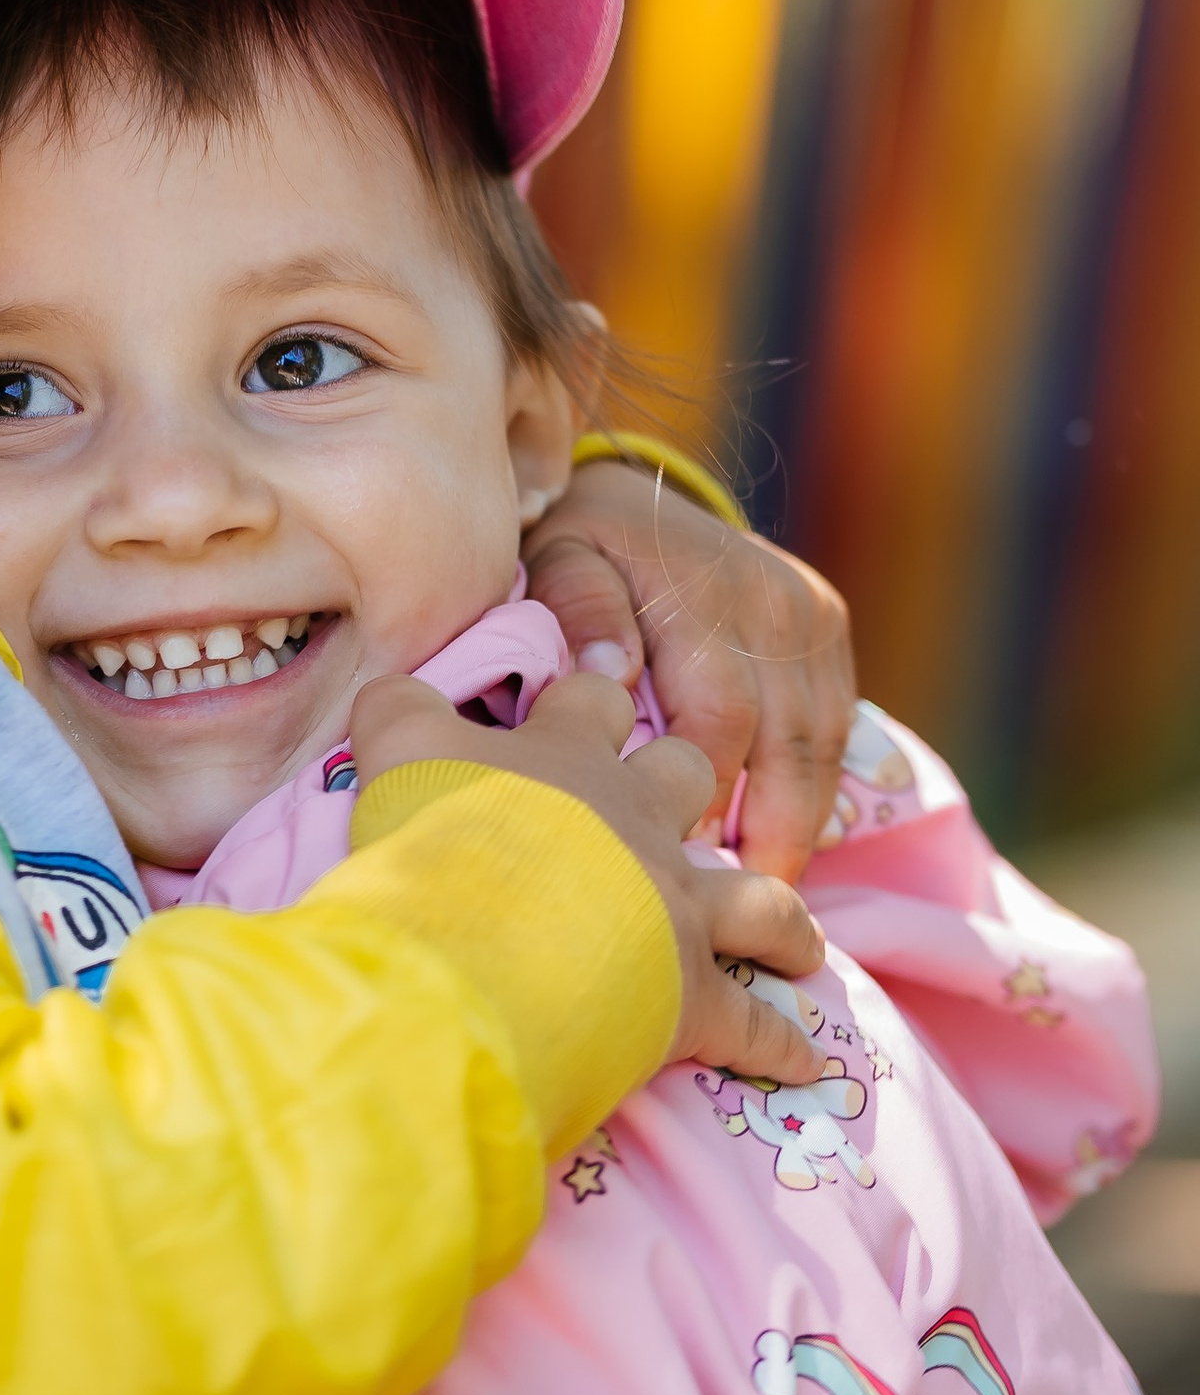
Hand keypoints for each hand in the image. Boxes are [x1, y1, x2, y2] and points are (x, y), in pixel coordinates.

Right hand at [351, 669, 828, 1090]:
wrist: (476, 941)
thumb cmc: (435, 843)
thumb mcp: (397, 752)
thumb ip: (398, 710)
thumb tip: (393, 691)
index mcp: (564, 757)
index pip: (592, 701)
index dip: (592, 697)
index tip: (597, 695)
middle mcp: (636, 821)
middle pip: (690, 782)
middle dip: (696, 785)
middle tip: (694, 804)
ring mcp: (674, 905)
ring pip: (757, 901)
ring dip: (781, 924)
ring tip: (799, 944)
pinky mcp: (691, 992)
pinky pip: (752, 1025)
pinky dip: (779, 1044)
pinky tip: (803, 1060)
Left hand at [525, 462, 856, 883]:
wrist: (633, 490)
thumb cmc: (578, 545)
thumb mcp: (557, 560)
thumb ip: (581, 612)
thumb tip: (612, 675)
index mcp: (702, 595)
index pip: (721, 718)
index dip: (709, 795)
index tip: (684, 860)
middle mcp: (770, 603)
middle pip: (792, 742)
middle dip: (777, 831)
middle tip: (753, 904)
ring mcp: (809, 612)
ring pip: (824, 739)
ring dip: (804, 816)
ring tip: (774, 888)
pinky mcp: (828, 621)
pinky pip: (836, 718)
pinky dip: (816, 778)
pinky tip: (787, 831)